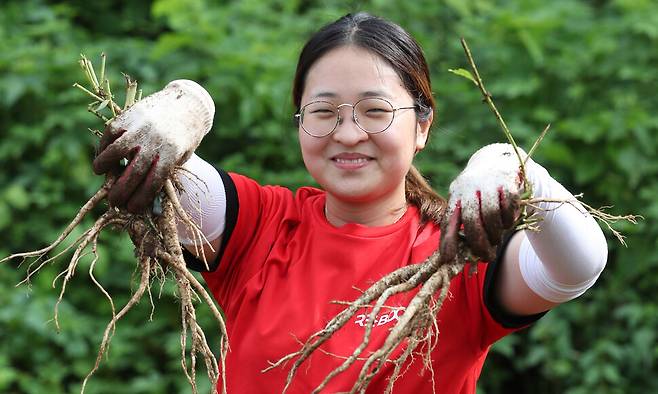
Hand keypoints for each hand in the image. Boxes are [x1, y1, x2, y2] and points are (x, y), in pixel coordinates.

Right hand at [93, 80, 214, 212]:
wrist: (187, 104)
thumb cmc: (184, 136)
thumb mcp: (181, 156)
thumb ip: (164, 170)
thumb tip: (143, 194)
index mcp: (171, 154)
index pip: (154, 182)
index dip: (141, 198)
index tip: (131, 208)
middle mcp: (155, 141)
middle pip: (134, 172)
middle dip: (121, 190)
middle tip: (113, 201)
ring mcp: (141, 128)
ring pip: (117, 150)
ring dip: (104, 164)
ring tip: (99, 172)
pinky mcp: (129, 116)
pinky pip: (111, 133)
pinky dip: (103, 145)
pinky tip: (102, 154)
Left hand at [439, 143, 526, 262]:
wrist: (496, 159)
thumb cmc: (477, 189)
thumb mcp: (465, 200)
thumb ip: (463, 222)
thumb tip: (461, 254)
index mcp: (455, 194)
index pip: (449, 220)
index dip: (447, 240)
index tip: (447, 259)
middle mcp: (469, 187)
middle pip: (472, 220)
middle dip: (479, 243)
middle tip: (486, 257)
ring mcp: (488, 183)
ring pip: (491, 215)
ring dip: (496, 233)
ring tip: (497, 239)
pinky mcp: (507, 181)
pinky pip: (508, 207)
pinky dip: (509, 218)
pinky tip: (508, 221)